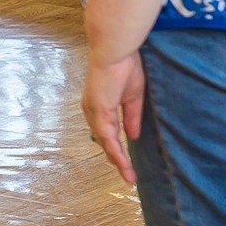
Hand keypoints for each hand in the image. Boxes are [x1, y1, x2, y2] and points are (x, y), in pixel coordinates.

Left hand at [82, 51, 146, 185]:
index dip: (117, 147)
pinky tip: (123, 162)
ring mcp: (94, 111)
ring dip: (117, 160)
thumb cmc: (125, 66)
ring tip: (128, 175)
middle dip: (116, 158)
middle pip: (104, 140)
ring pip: (105, 142)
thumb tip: (132, 136)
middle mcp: (93, 110)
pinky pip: (107, 136)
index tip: (127, 163)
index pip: (108, 132)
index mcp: (100, 105)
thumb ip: (131, 117)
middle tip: (128, 175)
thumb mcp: (133, 97)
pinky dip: (115, 151)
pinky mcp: (99, 110)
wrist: (116, 50)